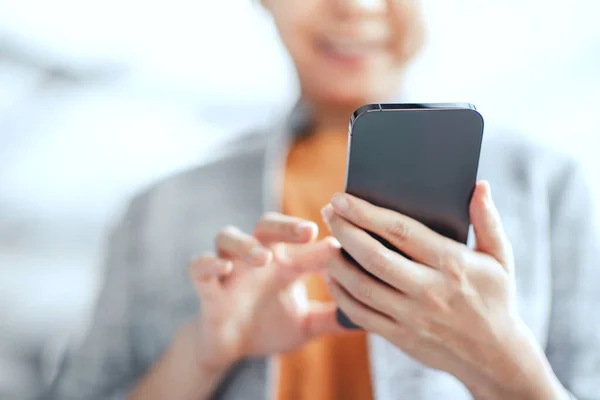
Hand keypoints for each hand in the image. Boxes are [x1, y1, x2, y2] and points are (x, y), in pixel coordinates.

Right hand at [187, 213, 341, 373]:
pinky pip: (199, 265)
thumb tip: (370, 319)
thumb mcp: (306, 324)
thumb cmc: (270, 325)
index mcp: (285, 261)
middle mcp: (258, 255)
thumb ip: (333, 318)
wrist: (231, 346)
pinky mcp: (207, 284)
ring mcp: (230, 267)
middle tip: (308, 229)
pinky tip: (224, 268)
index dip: (324, 241)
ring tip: (264, 258)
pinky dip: (209, 263)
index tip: (345, 243)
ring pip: (230, 237)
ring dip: (246, 244)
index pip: (306, 244)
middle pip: (268, 225)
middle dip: (287, 225)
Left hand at [322, 182, 565, 399]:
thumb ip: (487, 220)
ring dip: (336, 262)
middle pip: (374, 257)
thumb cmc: (495, 298)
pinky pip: (361, 314)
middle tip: (328, 211)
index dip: (366, 213)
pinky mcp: (401, 337)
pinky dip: (341, 294)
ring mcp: (412, 317)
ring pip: (361, 287)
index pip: (401, 231)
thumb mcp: (500, 257)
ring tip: (325, 242)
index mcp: (452, 264)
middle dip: (344, 231)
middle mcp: (429, 291)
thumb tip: (479, 185)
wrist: (495, 357)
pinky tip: (331, 277)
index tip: (342, 198)